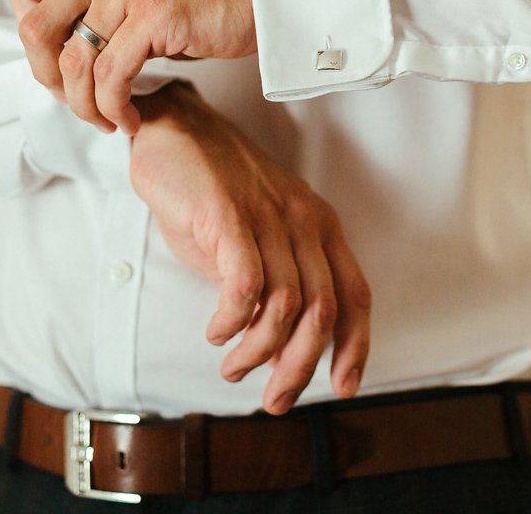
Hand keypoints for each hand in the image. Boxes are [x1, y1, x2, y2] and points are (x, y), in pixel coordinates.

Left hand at [5, 0, 253, 134]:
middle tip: (75, 98)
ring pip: (72, 61)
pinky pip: (112, 76)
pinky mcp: (155, 16)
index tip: (63, 66)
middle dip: (46, 77)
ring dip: (84, 105)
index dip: (34, 39)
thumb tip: (76, 45)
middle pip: (33, 28)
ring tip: (109, 119)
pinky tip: (130, 117)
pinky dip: (114, 108)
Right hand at [128, 82, 370, 414]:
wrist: (175, 130)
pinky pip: (246, 283)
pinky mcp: (228, 215)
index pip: (355, 294)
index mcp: (319, 226)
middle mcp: (303, 221)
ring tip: (233, 367)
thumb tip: (278, 350)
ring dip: (260, 350)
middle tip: (275, 399)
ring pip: (287, 304)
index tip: (344, 386)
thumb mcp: (256, 240)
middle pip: (323, 309)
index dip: (355, 346)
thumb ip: (273, 286)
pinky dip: (234, 320)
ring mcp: (268, 216)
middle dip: (302, 366)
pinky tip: (218, 332)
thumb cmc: (214, 190)